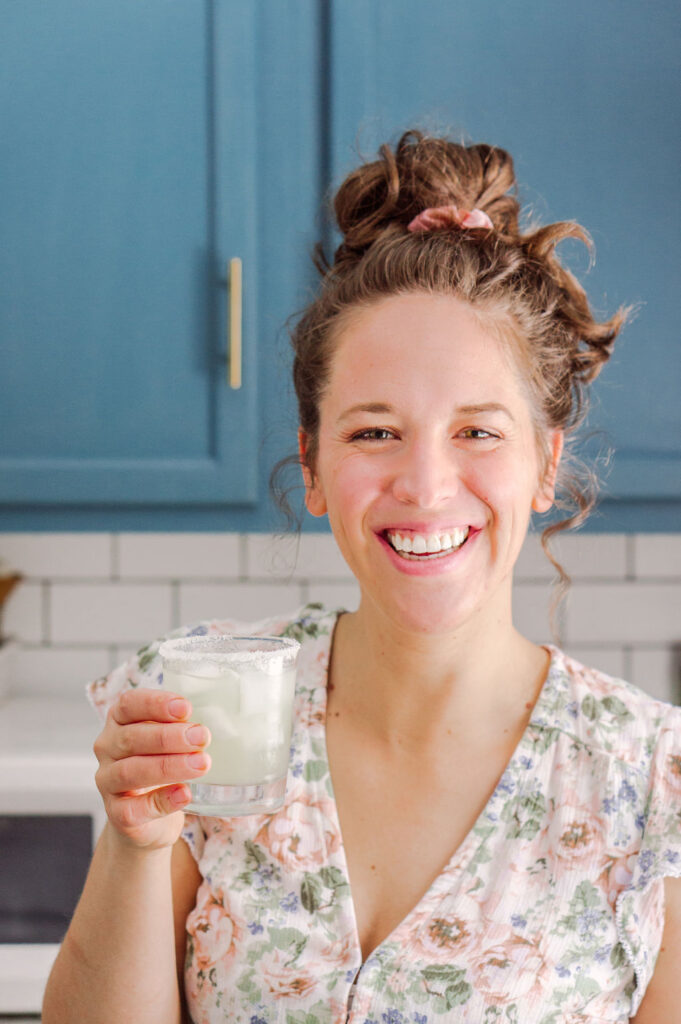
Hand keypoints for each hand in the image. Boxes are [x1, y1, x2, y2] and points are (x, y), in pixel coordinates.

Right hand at [93, 688, 210, 850]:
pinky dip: (162, 800)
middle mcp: (107, 749)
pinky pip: (134, 808)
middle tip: (202, 737)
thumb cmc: (161, 765)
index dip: (155, 704)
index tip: (186, 708)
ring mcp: (107, 782)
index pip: (128, 705)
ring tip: (201, 764)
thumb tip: (213, 723)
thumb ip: (182, 727)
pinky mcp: (116, 813)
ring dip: (169, 766)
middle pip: (132, 738)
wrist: (147, 816)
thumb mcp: (168, 740)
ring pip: (130, 771)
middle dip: (169, 736)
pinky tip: (184, 793)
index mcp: (119, 722)